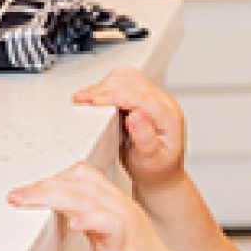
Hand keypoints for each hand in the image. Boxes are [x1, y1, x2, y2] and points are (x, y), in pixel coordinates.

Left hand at [7, 162, 173, 250]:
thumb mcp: (108, 235)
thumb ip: (90, 221)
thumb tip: (65, 216)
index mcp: (114, 203)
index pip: (82, 175)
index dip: (53, 178)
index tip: (28, 191)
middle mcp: (118, 206)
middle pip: (77, 182)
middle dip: (42, 186)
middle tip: (15, 194)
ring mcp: (123, 221)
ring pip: (86, 197)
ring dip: (52, 196)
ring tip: (26, 200)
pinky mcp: (125, 242)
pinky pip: (108, 223)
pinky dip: (89, 219)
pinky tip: (73, 223)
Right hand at [73, 67, 185, 192]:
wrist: (159, 173)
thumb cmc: (156, 169)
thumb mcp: (150, 160)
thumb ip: (144, 139)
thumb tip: (135, 117)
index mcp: (169, 118)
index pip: (141, 97)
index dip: (114, 96)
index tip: (94, 102)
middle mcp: (164, 104)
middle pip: (133, 82)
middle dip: (104, 89)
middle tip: (82, 100)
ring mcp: (154, 99)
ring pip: (128, 77)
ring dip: (105, 85)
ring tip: (87, 99)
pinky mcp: (143, 98)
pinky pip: (125, 82)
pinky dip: (108, 86)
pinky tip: (97, 98)